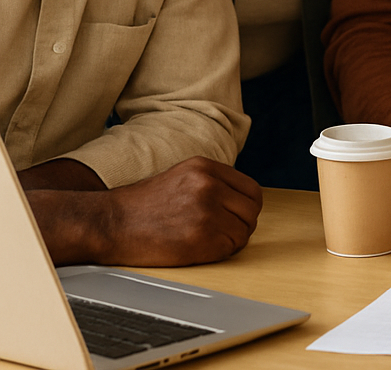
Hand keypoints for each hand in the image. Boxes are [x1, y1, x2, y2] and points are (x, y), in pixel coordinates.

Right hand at [27, 156, 262, 266]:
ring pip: (243, 230)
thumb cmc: (142, 206)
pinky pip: (229, 248)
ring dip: (231, 240)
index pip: (251, 189)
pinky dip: (220, 252)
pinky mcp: (200, 237)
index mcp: (205, 167)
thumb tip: (241, 200)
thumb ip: (212, 182)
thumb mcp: (182, 177)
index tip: (238, 216)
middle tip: (223, 233)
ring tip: (207, 240)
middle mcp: (209, 185)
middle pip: (252, 210)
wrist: (110, 223)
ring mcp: (206, 210)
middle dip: (242, 224)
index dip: (247, 207)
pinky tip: (199, 249)